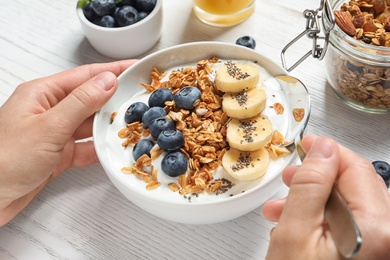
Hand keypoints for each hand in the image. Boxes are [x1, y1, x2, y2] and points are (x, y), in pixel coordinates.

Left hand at [0, 60, 136, 225]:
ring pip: (88, 125)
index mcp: (42, 94)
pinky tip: (112, 149)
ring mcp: (54, 134)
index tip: (134, 67)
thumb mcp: (49, 126)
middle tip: (138, 96)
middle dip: (113, 98)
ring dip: (108, 126)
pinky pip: (84, 148)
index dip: (111, 71)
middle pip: (89, 100)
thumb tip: (107, 81)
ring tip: (131, 123)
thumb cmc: (4, 159)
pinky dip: (98, 149)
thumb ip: (81, 103)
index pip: (84, 76)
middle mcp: (49, 112)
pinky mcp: (57, 156)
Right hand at [263, 135, 389, 258]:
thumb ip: (310, 185)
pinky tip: (297, 225)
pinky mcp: (368, 252)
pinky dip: (322, 219)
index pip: (356, 169)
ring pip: (349, 205)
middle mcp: (386, 237)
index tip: (306, 145)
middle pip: (355, 186)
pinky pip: (349, 224)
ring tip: (283, 208)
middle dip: (317, 179)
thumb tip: (322, 149)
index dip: (327, 151)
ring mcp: (378, 247)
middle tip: (292, 176)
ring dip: (314, 201)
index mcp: (375, 228)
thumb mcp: (295, 231)